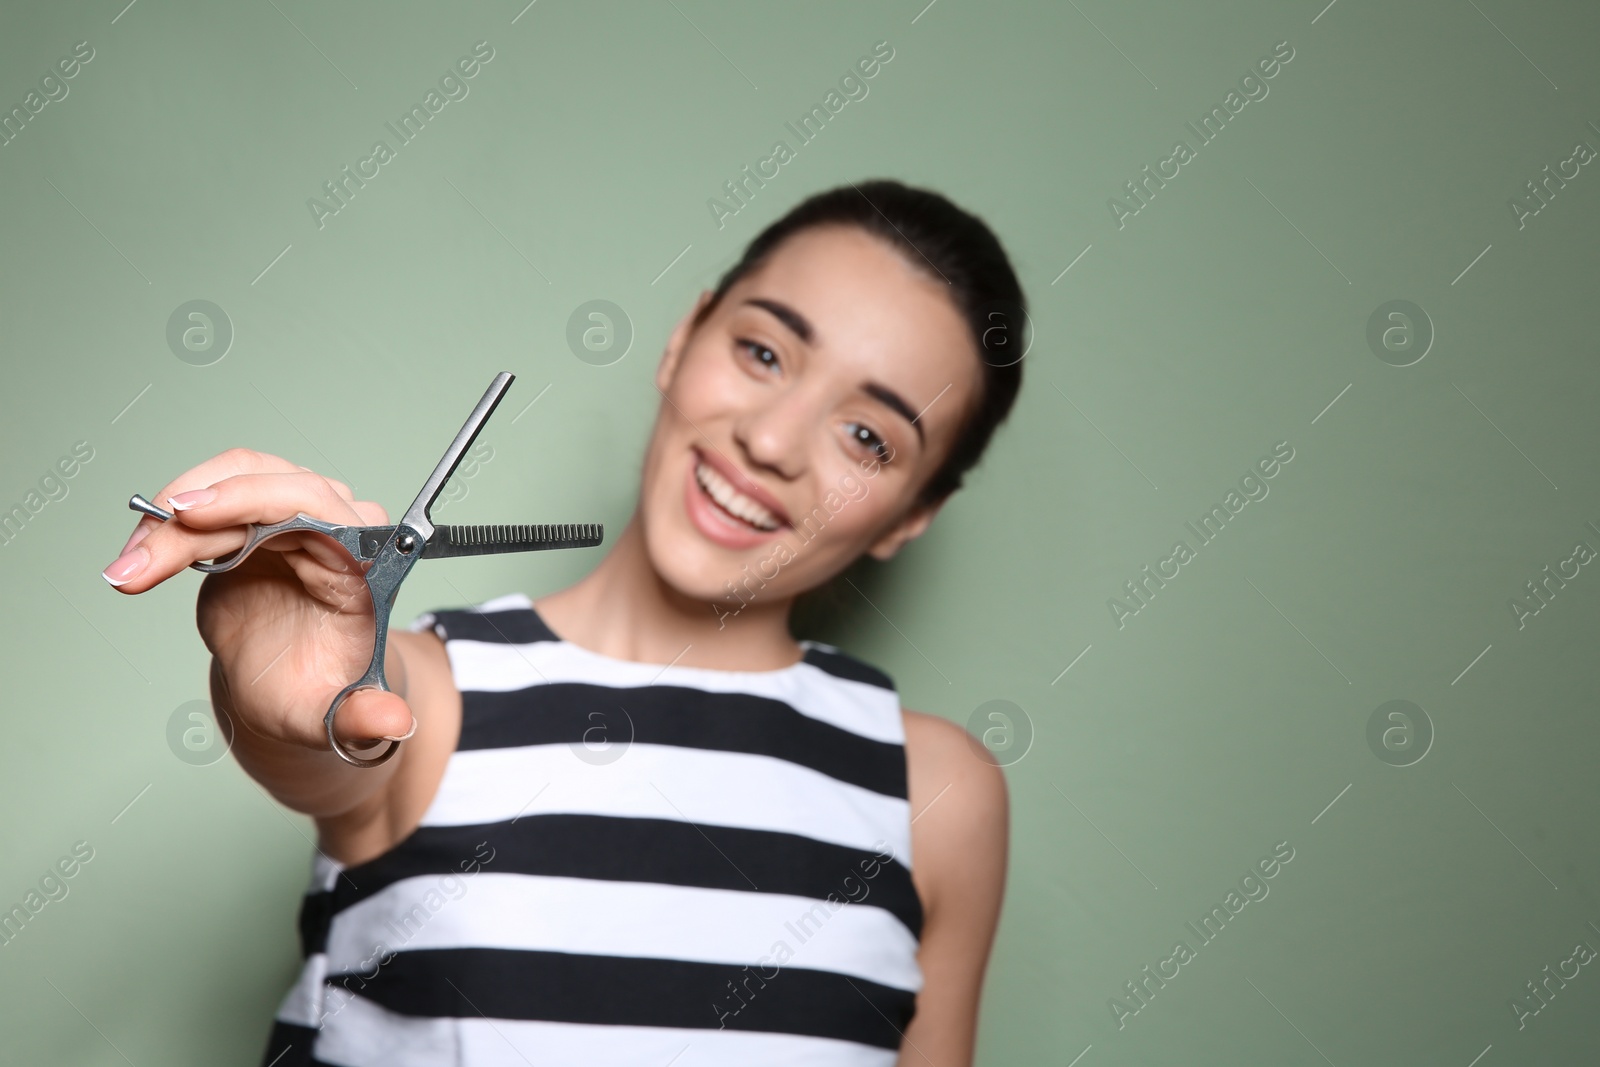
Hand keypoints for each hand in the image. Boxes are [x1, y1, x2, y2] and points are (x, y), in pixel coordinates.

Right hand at [104, 448, 414, 755]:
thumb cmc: (325, 694)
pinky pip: (212, 500)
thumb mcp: (342, 716)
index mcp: (366, 563)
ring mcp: (298, 513)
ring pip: (231, 483)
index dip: (253, 499)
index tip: (192, 515)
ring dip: (172, 519)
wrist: (302, 688)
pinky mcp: (260, 518)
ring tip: (129, 569)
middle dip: (192, 520)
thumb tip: (394, 723)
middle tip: (136, 564)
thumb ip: (364, 718)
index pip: (315, 504)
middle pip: (263, 487)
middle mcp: (339, 525)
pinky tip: (138, 560)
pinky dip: (168, 527)